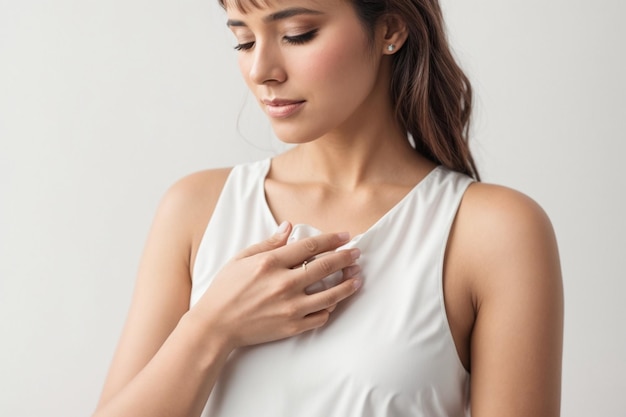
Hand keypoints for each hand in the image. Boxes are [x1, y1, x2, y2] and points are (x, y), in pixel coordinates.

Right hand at [190, 222, 361, 349]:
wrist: (215, 326)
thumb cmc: (225, 290)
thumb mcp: (241, 259)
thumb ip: (268, 243)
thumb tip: (289, 227)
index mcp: (270, 263)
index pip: (309, 247)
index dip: (331, 240)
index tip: (345, 236)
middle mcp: (283, 283)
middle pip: (325, 267)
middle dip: (345, 258)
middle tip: (356, 253)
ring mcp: (290, 306)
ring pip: (330, 294)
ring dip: (348, 284)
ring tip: (357, 277)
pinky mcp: (292, 326)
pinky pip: (320, 316)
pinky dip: (330, 308)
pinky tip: (335, 301)